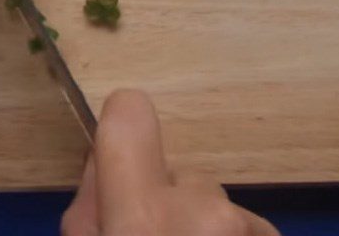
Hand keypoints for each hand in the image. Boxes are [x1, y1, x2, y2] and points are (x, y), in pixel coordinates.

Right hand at [61, 90, 279, 235]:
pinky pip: (248, 228)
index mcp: (143, 216)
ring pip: (216, 205)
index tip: (121, 147)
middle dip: (166, 202)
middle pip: (179, 175)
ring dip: (203, 229)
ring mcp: (248, 230)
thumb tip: (102, 161)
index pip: (129, 114)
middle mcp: (206, 213)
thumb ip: (89, 204)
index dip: (122, 122)